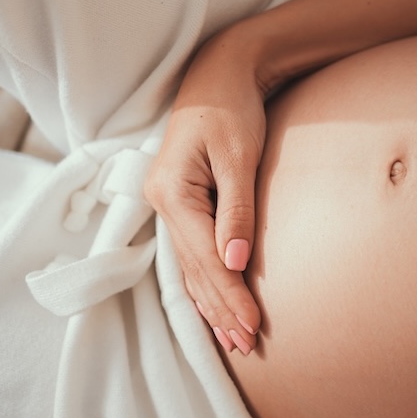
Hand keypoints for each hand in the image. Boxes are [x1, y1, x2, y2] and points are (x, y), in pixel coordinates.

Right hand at [144, 28, 267, 354]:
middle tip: (248, 345)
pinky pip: (191, 254)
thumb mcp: (239, 156)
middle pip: (194, 270)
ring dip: (211, 305)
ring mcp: (167, 204)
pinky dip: (204, 283)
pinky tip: (214, 307)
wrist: (220, 72)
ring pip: (190, 267)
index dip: (230, 295)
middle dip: (221, 310)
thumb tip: (237, 262)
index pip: (205, 258)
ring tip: (233, 339)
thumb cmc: (231, 108)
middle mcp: (162, 202)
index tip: (254, 325)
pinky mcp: (180, 203)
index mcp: (172, 192)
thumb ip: (238, 210)